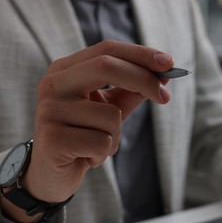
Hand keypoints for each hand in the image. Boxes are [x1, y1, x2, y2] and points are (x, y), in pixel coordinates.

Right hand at [10, 41, 173, 221]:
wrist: (53, 173)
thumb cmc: (85, 135)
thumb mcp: (111, 108)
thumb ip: (133, 90)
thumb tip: (164, 76)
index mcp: (66, 70)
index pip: (107, 49)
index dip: (140, 54)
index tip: (169, 62)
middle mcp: (53, 84)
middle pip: (106, 67)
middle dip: (143, 80)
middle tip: (165, 97)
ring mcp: (50, 110)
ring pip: (112, 115)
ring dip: (117, 136)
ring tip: (98, 145)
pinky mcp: (53, 139)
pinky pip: (102, 142)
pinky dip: (105, 153)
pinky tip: (88, 158)